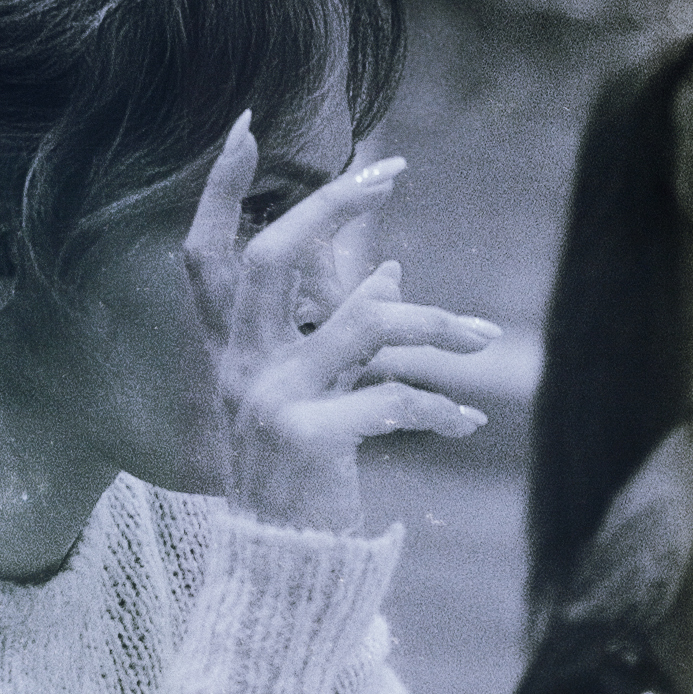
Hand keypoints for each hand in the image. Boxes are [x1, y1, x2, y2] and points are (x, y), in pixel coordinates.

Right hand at [184, 113, 499, 531]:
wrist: (280, 570)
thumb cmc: (296, 479)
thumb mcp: (310, 397)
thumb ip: (340, 334)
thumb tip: (391, 271)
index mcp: (232, 354)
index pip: (206, 257)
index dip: (221, 192)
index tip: (246, 124)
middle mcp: (243, 368)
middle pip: (274, 258)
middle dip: (331, 206)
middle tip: (389, 173)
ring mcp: (273, 402)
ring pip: (365, 323)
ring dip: (437, 325)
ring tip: (485, 338)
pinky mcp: (311, 440)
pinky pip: (392, 399)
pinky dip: (440, 408)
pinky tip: (467, 423)